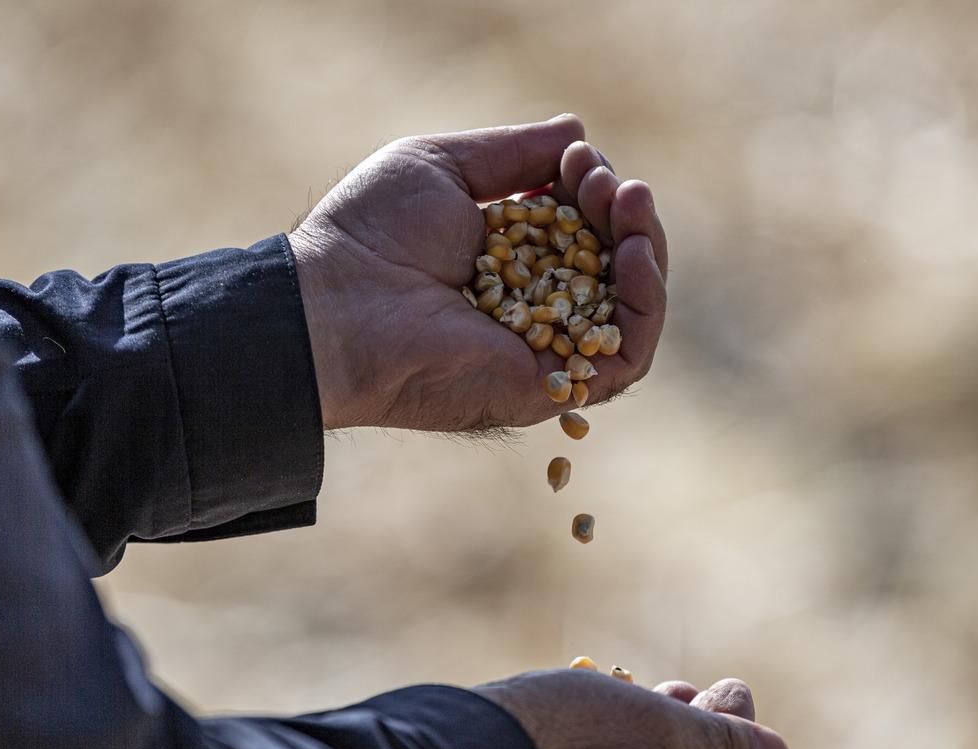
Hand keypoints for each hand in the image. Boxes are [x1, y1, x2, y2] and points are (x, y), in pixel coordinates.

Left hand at [289, 115, 668, 430]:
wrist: (332, 305)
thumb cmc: (369, 234)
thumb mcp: (443, 166)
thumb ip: (511, 153)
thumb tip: (578, 134)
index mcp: (504, 260)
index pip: (579, 228)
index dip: (594, 192)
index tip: (580, 160)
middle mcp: (529, 308)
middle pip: (614, 268)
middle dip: (625, 216)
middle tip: (613, 182)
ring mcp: (542, 350)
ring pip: (631, 312)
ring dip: (645, 252)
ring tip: (631, 204)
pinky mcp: (548, 387)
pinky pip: (626, 358)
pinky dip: (644, 305)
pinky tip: (631, 253)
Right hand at [476, 670, 788, 748]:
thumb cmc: (570, 743)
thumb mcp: (664, 734)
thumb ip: (725, 747)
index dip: (740, 729)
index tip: (732, 683)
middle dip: (696, 729)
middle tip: (687, 686)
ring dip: (653, 732)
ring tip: (644, 691)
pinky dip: (612, 746)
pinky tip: (598, 713)